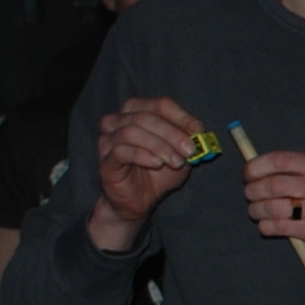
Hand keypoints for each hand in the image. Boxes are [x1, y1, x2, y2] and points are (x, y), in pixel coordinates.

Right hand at [89, 96, 208, 251]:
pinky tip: (157, 164)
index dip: (181, 117)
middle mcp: (119, 121)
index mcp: (138, 112)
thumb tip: (198, 130)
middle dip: (172, 134)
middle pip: (145, 117)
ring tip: (175, 162)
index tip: (199, 131)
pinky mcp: (106, 160)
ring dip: (159, 146)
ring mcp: (109, 140)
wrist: (141, 200)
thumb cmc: (159, 173)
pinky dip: (142, 155)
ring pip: (131, 132)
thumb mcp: (180, 154)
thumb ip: (188, 141)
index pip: (160, 105)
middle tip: (190, 150)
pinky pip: (121, 151)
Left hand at [241, 146, 304, 279]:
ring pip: (272, 207)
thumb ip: (301, 169)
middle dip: (252, 191)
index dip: (255, 167)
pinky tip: (266, 226)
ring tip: (255, 212)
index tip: (248, 175)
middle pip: (271, 185)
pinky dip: (266, 227)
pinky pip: (279, 227)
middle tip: (250, 196)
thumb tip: (259, 167)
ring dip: (256, 210)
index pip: (278, 160)